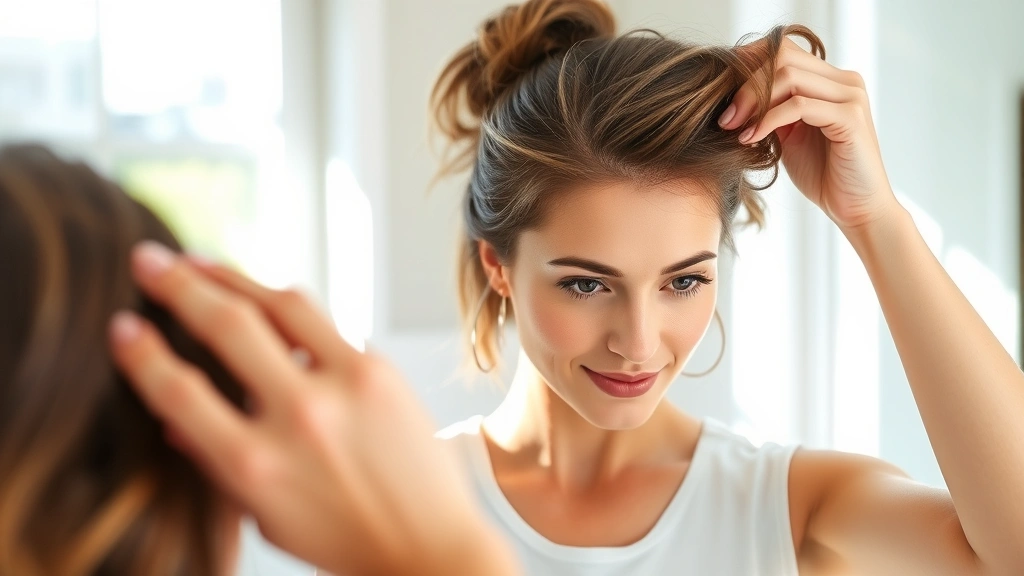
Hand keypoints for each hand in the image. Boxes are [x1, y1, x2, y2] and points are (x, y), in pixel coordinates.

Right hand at [108, 242, 518, 575]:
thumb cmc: (342, 539)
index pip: (178, 392)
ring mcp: (345, 386)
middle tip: (147, 259)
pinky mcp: (380, 370)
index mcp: (254, 466)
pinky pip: (326, 323)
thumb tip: (172, 417)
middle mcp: (299, 418)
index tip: (122, 326)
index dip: (141, 353)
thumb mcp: (263, 516)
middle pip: (226, 326)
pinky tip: (265, 298)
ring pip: (281, 303)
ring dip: (233, 275)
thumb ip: (217, 465)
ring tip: (200, 261)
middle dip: (177, 283)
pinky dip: (290, 309)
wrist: (430, 546)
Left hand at [719, 37, 899, 232]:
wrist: (855, 208)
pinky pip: (799, 105)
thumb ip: (771, 110)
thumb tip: (732, 96)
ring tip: (734, 128)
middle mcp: (844, 80)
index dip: (748, 65)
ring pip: (789, 77)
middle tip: (725, 117)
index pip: (783, 50)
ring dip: (753, 102)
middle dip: (746, 85)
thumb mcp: (788, 135)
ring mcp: (850, 96)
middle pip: (783, 57)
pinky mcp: (850, 117)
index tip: (720, 92)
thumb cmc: (823, 174)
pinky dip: (768, 120)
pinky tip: (751, 138)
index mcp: (830, 80)